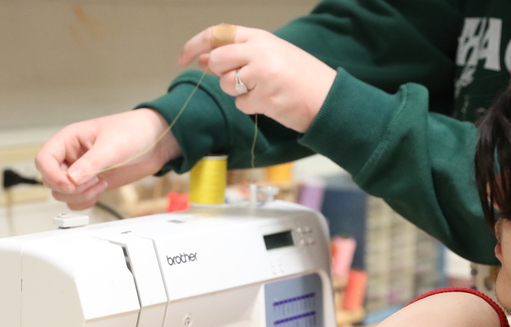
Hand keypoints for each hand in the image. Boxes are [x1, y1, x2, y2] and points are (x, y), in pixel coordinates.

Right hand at [35, 109, 181, 209]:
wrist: (156, 142)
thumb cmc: (133, 132)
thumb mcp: (110, 147)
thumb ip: (89, 164)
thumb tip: (70, 180)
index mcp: (69, 139)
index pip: (44, 160)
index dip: (52, 175)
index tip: (71, 184)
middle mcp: (71, 156)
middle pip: (50, 181)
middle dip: (70, 187)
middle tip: (92, 180)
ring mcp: (81, 172)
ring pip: (62, 193)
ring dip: (80, 195)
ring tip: (100, 183)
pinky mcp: (91, 184)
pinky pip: (76, 200)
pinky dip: (86, 201)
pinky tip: (101, 189)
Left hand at [179, 25, 336, 133]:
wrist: (328, 97)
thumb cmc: (299, 77)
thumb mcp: (269, 56)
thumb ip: (236, 55)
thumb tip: (202, 59)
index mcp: (260, 37)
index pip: (217, 34)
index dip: (195, 45)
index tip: (182, 59)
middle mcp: (259, 51)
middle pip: (217, 61)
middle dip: (221, 74)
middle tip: (242, 80)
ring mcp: (262, 73)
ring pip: (226, 85)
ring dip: (238, 92)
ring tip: (264, 90)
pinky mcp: (265, 96)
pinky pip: (240, 104)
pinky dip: (251, 107)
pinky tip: (270, 101)